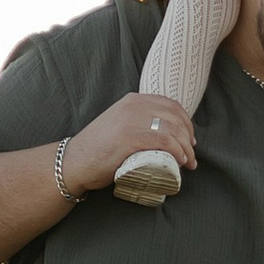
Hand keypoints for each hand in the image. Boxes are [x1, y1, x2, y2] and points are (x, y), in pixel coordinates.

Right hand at [64, 94, 196, 193]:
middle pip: (175, 117)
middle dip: (189, 138)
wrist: (73, 162)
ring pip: (172, 129)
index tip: (190, 140)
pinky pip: (163, 140)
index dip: (186, 123)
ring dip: (186, 148)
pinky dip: (177, 150)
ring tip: (188, 163)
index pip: (171, 105)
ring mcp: (131, 120)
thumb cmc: (97, 149)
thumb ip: (136, 121)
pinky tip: (181, 160)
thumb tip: (161, 132)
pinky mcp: (129, 138)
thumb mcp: (119, 124)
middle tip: (191, 156)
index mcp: (133, 100)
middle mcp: (133, 105)